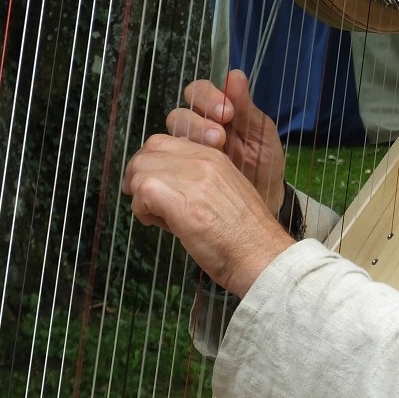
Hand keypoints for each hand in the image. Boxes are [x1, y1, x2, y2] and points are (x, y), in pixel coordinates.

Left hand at [123, 134, 293, 295]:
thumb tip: (163, 184)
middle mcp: (202, 161)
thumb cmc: (244, 235)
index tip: (153, 187)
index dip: (151, 164)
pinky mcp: (181, 203)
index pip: (163, 142)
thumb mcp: (224, 192)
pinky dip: (142, 210)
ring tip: (157, 217)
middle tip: (146, 203)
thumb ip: (197, 180)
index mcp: (213, 156)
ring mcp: (192, 179)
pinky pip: (142, 192)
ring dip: (140, 196)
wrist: (260, 255)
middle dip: (138, 176)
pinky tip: (159, 224)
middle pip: (147, 152)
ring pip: (140, 170)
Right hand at [165, 72, 285, 215]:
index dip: (208, 97)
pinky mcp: (179, 171)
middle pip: (179, 113)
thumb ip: (246, 107)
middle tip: (220, 137)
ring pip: (170, 134)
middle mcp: (197, 126)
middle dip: (197, 122)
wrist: (264, 199)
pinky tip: (195, 168)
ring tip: (215, 150)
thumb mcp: (261, 134)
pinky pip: (165, 160)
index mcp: (216, 111)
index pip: (198, 91)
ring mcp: (186, 149)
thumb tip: (234, 74)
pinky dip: (176, 161)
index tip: (228, 112)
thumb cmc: (264, 162)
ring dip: (189, 139)